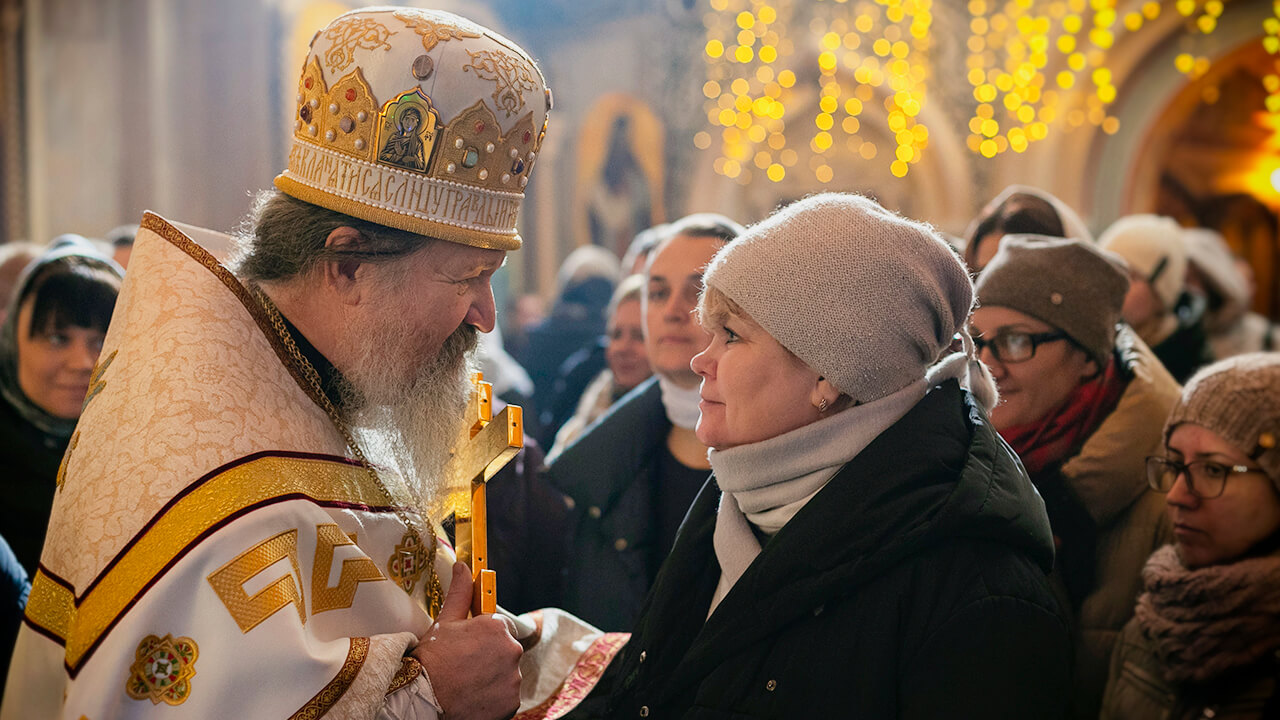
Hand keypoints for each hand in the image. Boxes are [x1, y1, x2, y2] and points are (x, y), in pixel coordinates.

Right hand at [412, 562, 522, 719]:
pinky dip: (494, 696)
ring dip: (492, 676)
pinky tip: (474, 695)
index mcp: (497, 627)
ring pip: (506, 673)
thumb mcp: (444, 623)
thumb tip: (464, 567)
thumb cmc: (432, 661)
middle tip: (464, 665)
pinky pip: (506, 695)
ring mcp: (513, 678)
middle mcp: (511, 650)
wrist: (423, 700)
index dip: (481, 637)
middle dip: (488, 656)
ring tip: (467, 682)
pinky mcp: (512, 701)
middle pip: (504, 650)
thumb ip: (460, 593)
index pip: (497, 627)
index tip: (470, 646)